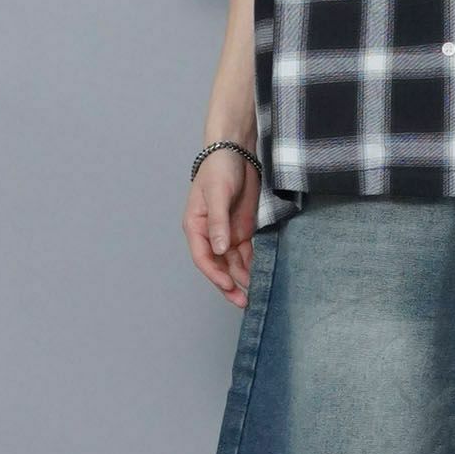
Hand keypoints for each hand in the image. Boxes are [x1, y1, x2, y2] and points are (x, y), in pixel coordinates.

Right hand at [182, 149, 259, 306]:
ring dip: (241, 278)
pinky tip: (258, 275)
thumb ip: (218, 223)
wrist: (237, 152)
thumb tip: (219, 250)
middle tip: (242, 301)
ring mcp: (226, 233)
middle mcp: (210, 234)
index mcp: (196, 227)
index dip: (215, 274)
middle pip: (217, 266)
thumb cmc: (219, 169)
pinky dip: (250, 265)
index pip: (203, 258)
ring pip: (232, 263)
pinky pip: (245, 253)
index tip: (228, 285)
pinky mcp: (241, 230)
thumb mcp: (218, 194)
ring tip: (253, 294)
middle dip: (228, 284)